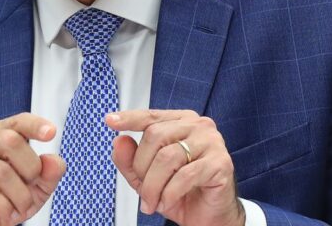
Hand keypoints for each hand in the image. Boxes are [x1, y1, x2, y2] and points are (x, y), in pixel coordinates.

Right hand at [0, 113, 65, 225]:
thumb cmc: (9, 196)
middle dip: (30, 169)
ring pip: (1, 171)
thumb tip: (53, 161)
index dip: (35, 125)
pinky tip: (7, 213)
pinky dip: (2, 207)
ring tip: (21, 208)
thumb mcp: (38, 187)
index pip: (19, 122)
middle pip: (11, 141)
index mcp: (2, 134)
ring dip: (19, 196)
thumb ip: (50, 172)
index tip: (51, 133)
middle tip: (32, 188)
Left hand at [106, 110, 244, 225]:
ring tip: (152, 201)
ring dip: (153, 186)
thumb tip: (119, 141)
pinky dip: (169, 193)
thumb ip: (130, 159)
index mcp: (181, 122)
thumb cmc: (181, 192)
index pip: (151, 116)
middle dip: (142, 168)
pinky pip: (185, 176)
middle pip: (155, 135)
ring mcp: (212, 142)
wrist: (208, 216)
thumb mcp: (147, 177)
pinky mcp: (220, 163)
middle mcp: (198, 126)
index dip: (130, 118)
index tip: (111, 121)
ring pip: (168, 157)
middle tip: (143, 191)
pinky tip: (167, 201)